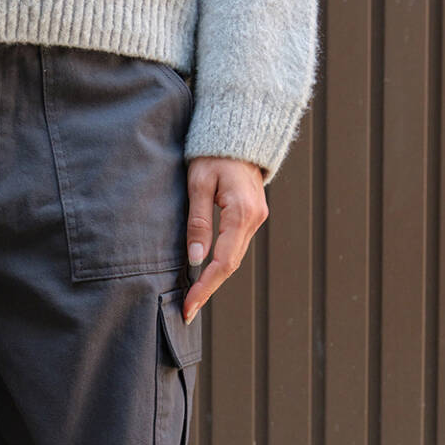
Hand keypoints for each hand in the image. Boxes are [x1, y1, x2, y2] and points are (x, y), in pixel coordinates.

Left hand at [183, 157, 268, 322]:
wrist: (240, 133)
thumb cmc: (214, 153)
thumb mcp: (198, 184)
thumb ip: (198, 221)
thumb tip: (195, 258)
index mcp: (241, 213)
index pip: (222, 262)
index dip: (204, 287)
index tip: (188, 306)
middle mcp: (254, 219)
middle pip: (230, 265)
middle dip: (208, 289)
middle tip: (187, 311)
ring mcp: (257, 218)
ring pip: (234, 257)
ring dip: (214, 279)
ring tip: (193, 298)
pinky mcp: (252, 216)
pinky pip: (236, 246)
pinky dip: (220, 263)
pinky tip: (205, 275)